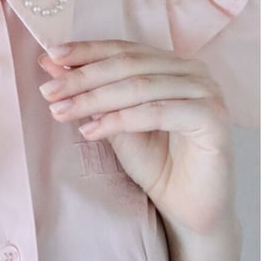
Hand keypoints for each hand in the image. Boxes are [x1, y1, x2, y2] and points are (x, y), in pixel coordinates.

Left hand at [38, 41, 233, 235]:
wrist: (188, 210)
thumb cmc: (155, 163)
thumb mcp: (114, 121)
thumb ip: (90, 92)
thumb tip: (50, 63)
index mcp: (172, 63)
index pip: (123, 49)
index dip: (85, 51)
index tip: (49, 58)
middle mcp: (193, 70)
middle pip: (127, 65)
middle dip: (82, 78)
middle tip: (48, 90)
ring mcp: (206, 91)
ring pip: (138, 87)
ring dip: (93, 99)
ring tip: (60, 112)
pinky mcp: (212, 117)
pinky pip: (155, 112)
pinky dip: (118, 120)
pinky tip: (89, 131)